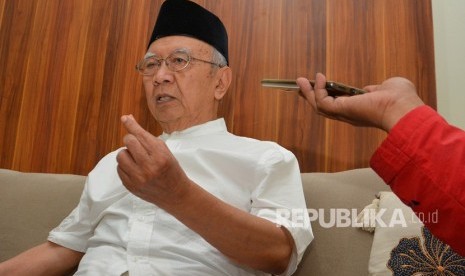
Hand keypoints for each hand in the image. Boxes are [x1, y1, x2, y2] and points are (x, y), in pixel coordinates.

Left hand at [116, 115, 191, 206]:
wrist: (175, 193)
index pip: (140, 135)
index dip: (131, 125)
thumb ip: (146, 136)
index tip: (125, 118)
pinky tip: (135, 169)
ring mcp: (138, 178)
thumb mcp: (164, 150)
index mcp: (160, 156)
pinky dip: (125, 166)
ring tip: (136, 159)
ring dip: (127, 154)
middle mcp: (148, 166)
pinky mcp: (131, 186)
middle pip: (128, 142)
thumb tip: (127, 119)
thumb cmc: (170, 169)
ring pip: (120, 155)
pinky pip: (119, 168)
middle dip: (131, 140)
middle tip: (137, 145)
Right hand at [297, 73, 424, 131]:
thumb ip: (375, 89)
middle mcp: (350, 115)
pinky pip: (323, 101)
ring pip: (319, 106)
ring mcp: (344, 114)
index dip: (328, 94)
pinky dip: (317, 90)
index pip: (339, 104)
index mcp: (360, 110)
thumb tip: (369, 89)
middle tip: (301, 84)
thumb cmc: (401, 99)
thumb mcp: (386, 88)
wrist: (403, 108)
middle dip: (311, 96)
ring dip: (308, 93)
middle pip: (324, 107)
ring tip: (301, 80)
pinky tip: (319, 78)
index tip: (321, 83)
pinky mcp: (341, 110)